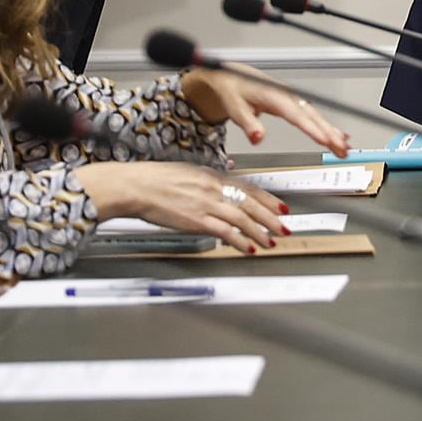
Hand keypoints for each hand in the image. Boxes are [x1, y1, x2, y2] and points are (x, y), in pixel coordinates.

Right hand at [78, 161, 286, 252]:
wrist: (137, 186)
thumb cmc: (156, 179)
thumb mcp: (189, 172)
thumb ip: (208, 181)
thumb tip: (222, 186)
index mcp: (213, 176)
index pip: (249, 187)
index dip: (268, 199)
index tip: (281, 207)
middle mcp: (214, 189)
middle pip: (251, 204)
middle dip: (271, 217)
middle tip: (284, 227)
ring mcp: (207, 204)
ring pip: (243, 219)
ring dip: (260, 232)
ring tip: (270, 241)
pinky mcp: (197, 220)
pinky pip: (225, 232)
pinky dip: (240, 241)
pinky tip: (248, 248)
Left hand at [180, 65, 351, 155]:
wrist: (232, 76)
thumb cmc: (234, 90)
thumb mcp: (235, 108)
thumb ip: (248, 123)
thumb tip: (258, 137)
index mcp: (275, 97)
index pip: (297, 116)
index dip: (312, 129)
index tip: (325, 140)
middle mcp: (288, 97)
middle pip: (313, 117)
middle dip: (329, 133)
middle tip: (342, 150)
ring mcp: (293, 99)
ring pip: (316, 117)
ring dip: (332, 132)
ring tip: (344, 148)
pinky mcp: (294, 103)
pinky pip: (314, 116)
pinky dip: (327, 126)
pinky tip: (338, 135)